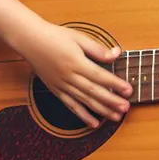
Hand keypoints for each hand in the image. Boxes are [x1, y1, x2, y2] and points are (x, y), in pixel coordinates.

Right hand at [17, 23, 132, 127]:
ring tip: (116, 117)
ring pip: (84, 101)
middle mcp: (68, 76)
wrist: (30, 41)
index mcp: (76, 62)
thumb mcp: (78, 37)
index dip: (115, 84)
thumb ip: (97, 49)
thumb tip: (116, 53)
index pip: (99, 76)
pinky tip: (94, 123)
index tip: (128, 90)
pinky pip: (70, 106)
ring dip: (101, 110)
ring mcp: (61, 85)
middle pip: (94, 92)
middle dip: (112, 101)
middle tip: (126, 108)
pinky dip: (83, 116)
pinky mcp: (55, 90)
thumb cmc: (55, 36)